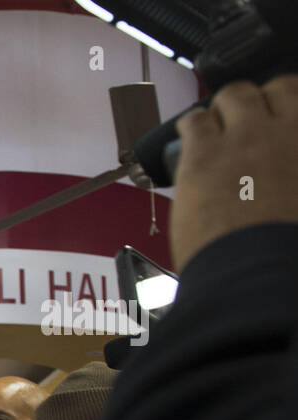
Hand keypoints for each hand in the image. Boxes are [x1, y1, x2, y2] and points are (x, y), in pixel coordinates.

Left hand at [170, 75, 297, 270]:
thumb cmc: (290, 252)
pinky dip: (192, 125)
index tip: (284, 121)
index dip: (291, 109)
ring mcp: (245, 138)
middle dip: (264, 102)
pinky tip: (190, 137)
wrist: (262, 272)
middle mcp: (289, 131)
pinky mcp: (204, 154)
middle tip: (251, 124)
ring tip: (218, 129)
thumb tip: (285, 180)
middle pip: (278, 88)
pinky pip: (194, 120)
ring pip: (234, 95)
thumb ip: (293, 179)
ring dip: (226, 108)